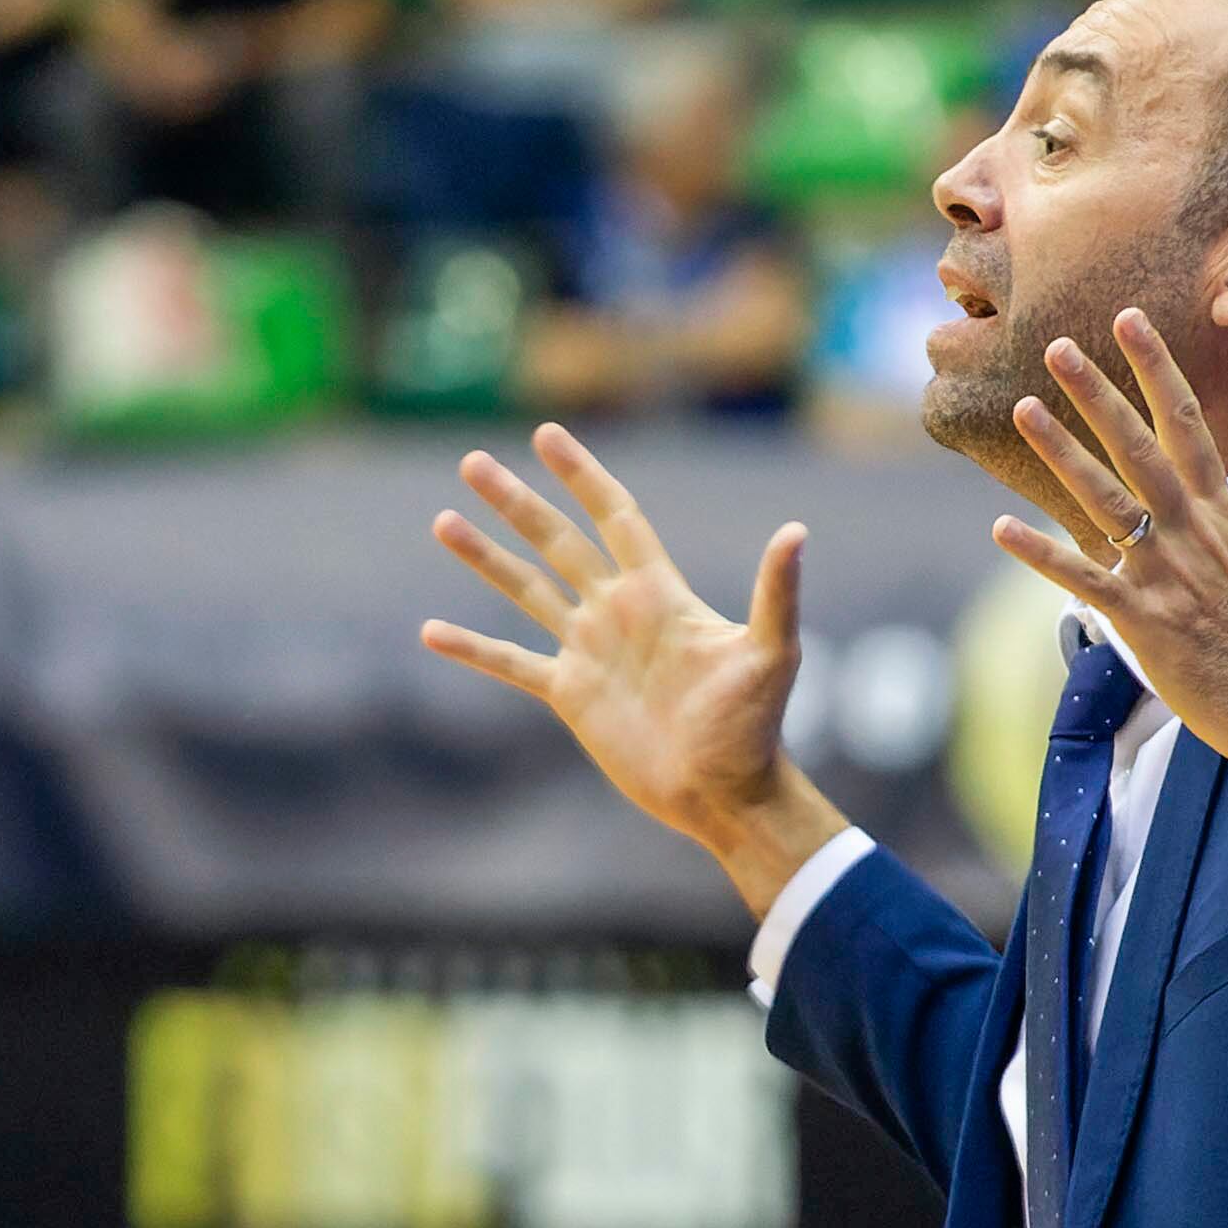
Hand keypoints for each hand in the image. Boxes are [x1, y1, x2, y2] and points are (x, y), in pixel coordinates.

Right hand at [424, 423, 846, 912]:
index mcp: (658, 592)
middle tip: (472, 462)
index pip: (614, 517)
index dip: (582, 476)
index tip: (546, 435)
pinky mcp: (570, 694)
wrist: (723, 793)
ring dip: (485, 558)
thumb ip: (775, 592)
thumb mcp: (771, 654)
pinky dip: (473, 648)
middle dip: (515, 502)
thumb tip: (796, 531)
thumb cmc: (755, 726)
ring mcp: (589, 651)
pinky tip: (431, 631)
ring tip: (443, 520)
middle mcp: (617, 612)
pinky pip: (511, 662)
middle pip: (556, 541)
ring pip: (526, 590)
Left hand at [989, 309, 1227, 831]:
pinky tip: (1002, 529)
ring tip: (1024, 409)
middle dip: (1099, 393)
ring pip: (1108, 498)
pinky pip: (1085, 578)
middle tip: (1058, 346)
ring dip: (1063, 452)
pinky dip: (1043, 553)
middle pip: (1141, 445)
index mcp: (1221, 512)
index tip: (1129, 321)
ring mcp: (1169, 573)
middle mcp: (1194, 531)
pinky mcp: (1145, 621)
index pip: (1187, 422)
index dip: (1156, 369)